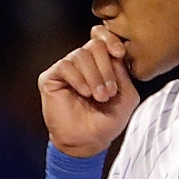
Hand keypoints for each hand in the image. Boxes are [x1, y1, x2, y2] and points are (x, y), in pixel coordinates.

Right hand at [37, 25, 141, 157]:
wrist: (87, 142)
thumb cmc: (107, 121)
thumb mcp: (127, 95)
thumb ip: (123, 71)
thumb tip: (114, 52)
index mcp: (102, 62)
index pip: (103, 36)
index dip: (111, 39)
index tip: (120, 54)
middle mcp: (84, 63)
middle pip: (95, 44)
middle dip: (105, 68)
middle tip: (108, 92)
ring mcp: (67, 69)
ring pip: (81, 54)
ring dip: (94, 76)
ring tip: (98, 96)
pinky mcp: (51, 78)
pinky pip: (65, 65)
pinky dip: (78, 79)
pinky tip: (84, 93)